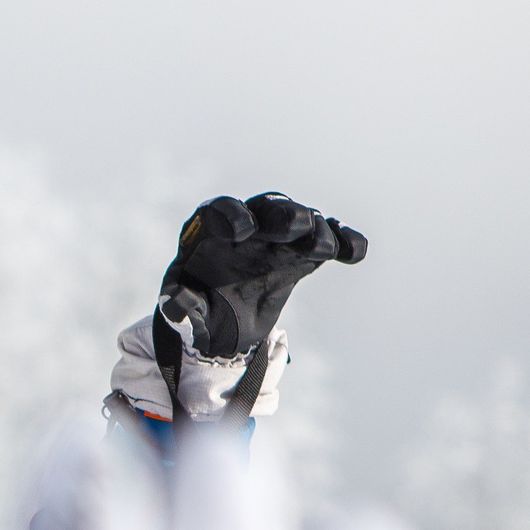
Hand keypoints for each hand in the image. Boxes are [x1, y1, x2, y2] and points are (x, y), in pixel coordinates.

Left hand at [157, 193, 365, 362]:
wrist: (226, 320)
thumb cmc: (199, 307)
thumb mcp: (185, 312)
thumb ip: (182, 309)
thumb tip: (175, 307)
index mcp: (210, 229)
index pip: (220, 211)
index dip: (230, 216)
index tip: (241, 232)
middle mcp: (249, 223)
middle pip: (269, 208)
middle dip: (283, 216)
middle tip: (294, 228)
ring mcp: (280, 236)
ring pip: (303, 221)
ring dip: (316, 231)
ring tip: (321, 250)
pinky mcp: (306, 254)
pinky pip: (331, 240)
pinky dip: (345, 241)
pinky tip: (355, 252)